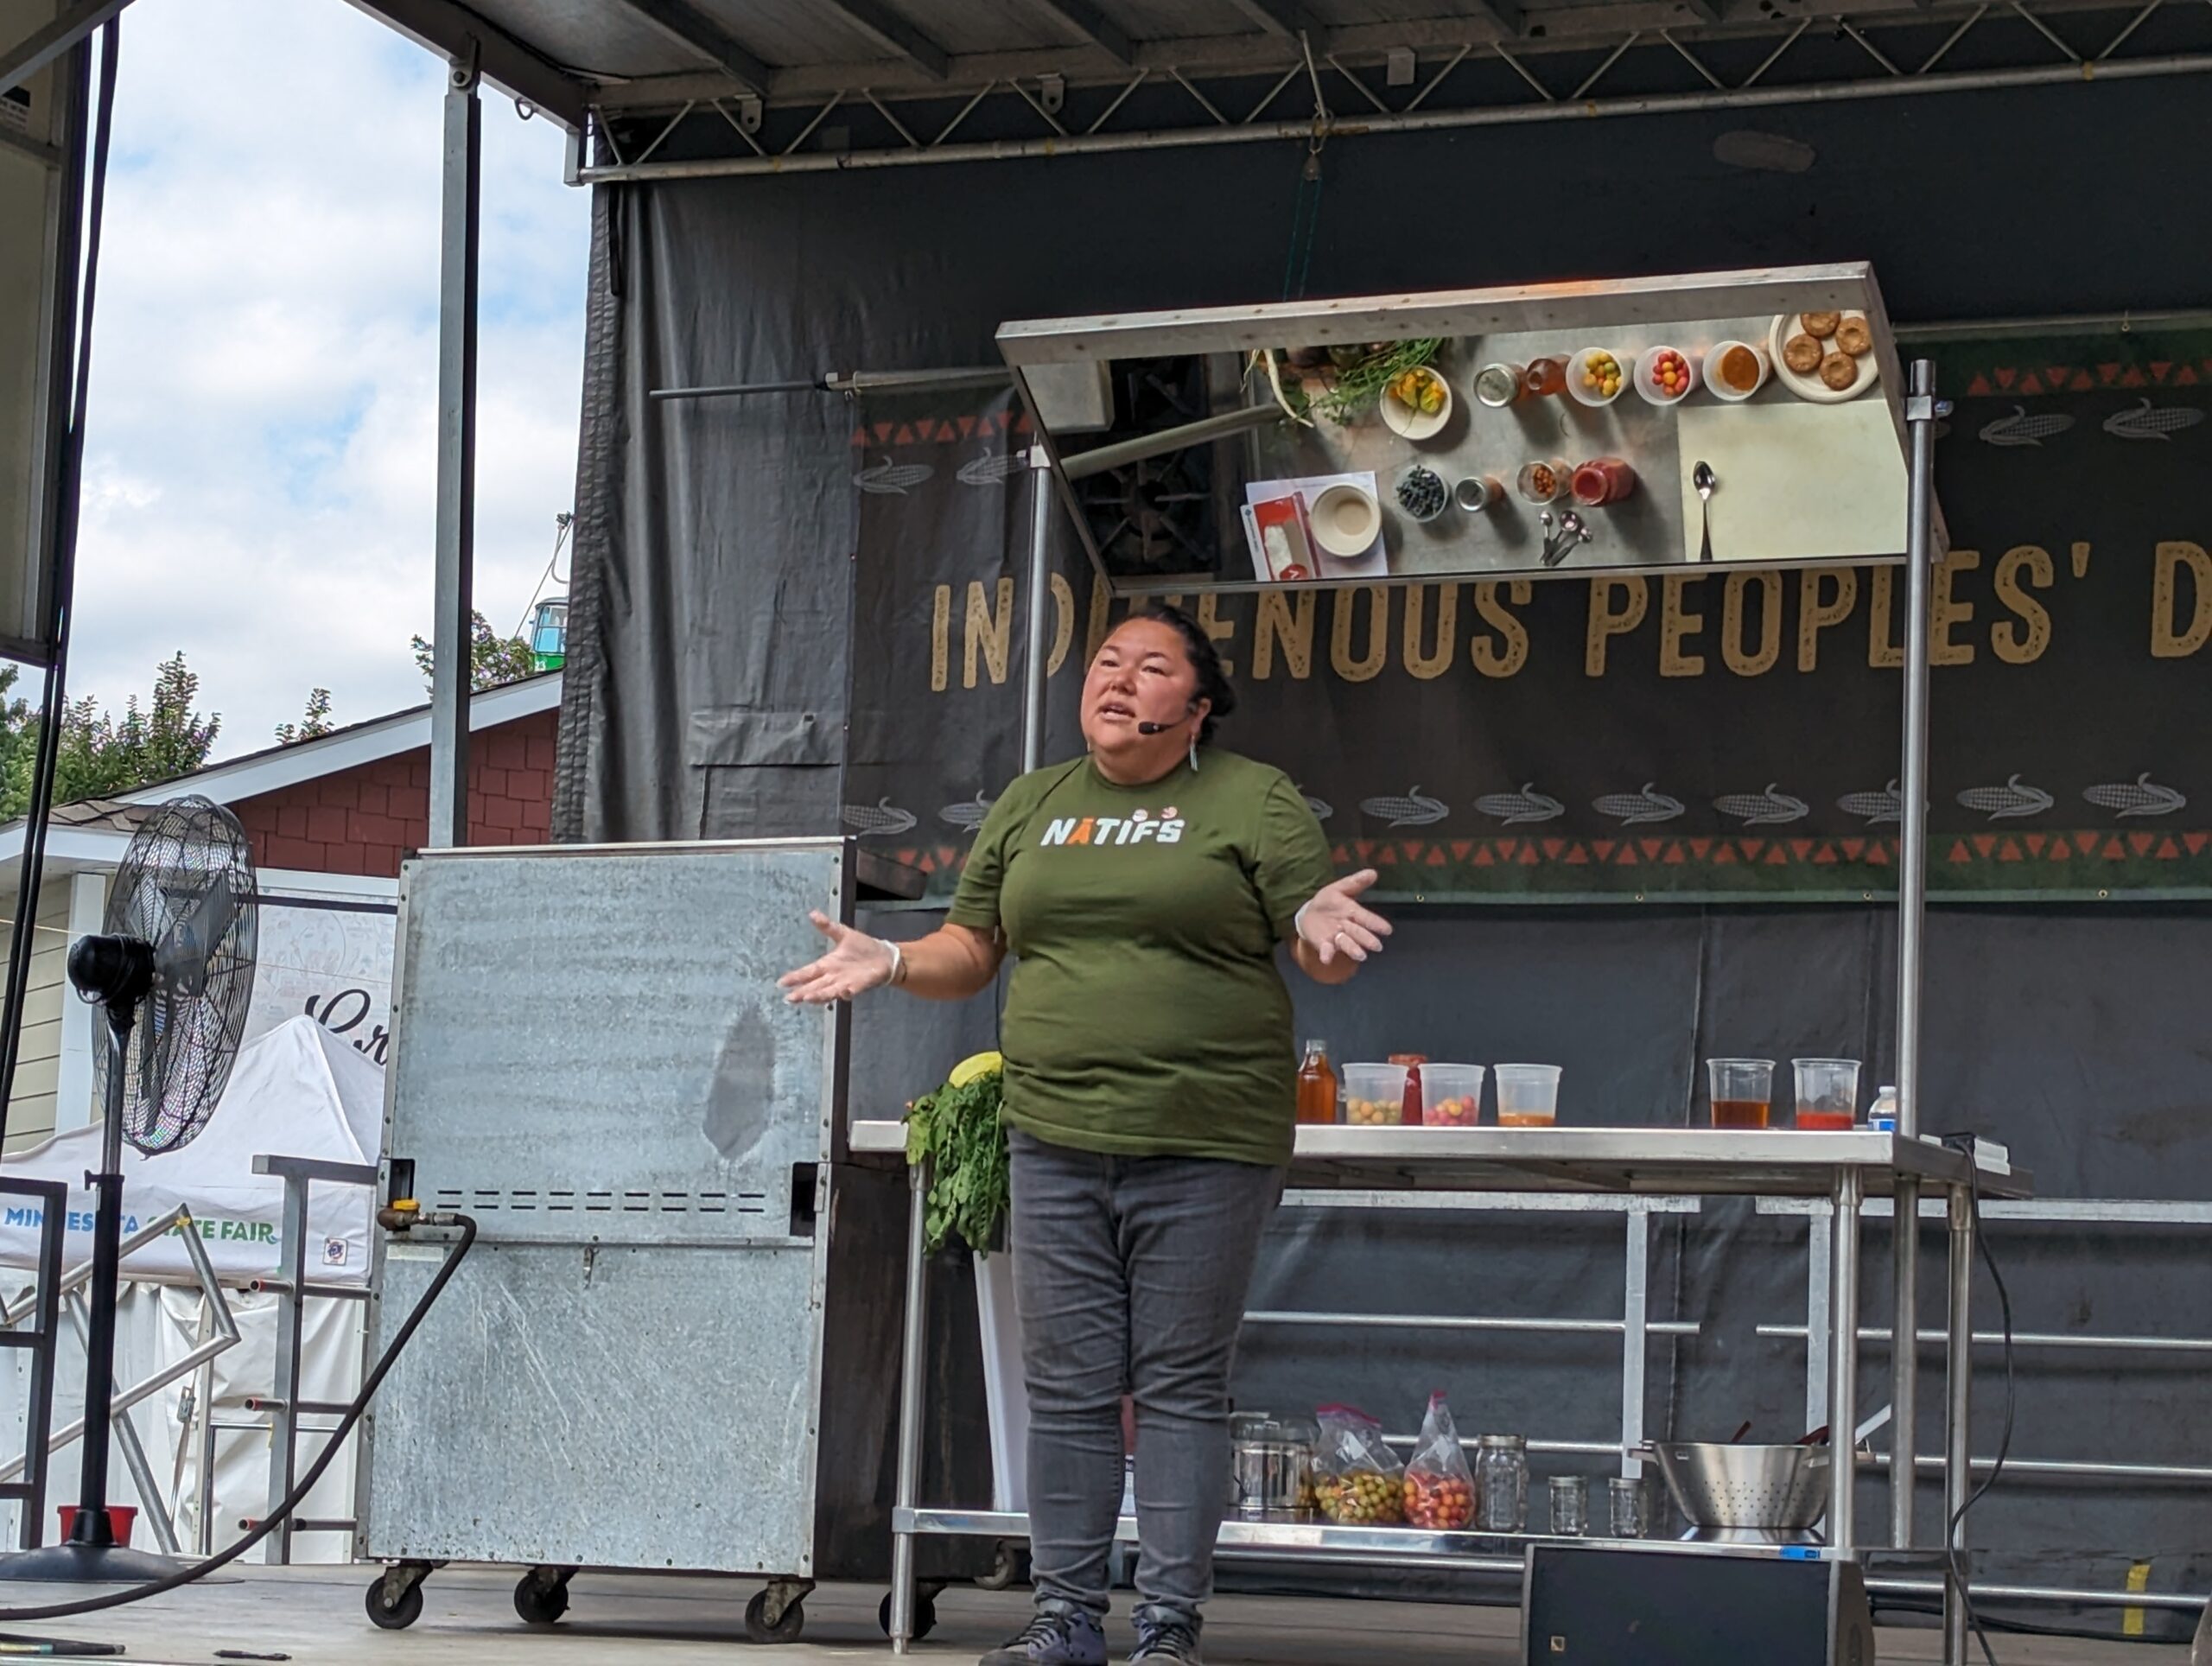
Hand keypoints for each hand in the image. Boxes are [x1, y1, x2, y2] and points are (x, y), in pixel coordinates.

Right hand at [778, 911, 896, 1003]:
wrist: (884, 956)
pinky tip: (842, 993)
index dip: (795, 977)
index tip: (781, 982)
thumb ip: (827, 926)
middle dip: (801, 992)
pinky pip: (850, 991)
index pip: (807, 972)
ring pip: (828, 991)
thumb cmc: (863, 947)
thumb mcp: (843, 933)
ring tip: (807, 997)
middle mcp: (833, 976)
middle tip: (789, 998)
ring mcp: (845, 983)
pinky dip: (845, 992)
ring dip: (818, 995)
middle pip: (814, 986)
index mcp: (827, 964)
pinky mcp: (858, 986)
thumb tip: (812, 913)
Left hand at [1298, 870, 1390, 965]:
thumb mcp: (1339, 888)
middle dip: (1367, 939)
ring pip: (1347, 943)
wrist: (1309, 913)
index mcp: (1353, 912)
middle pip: (1358, 933)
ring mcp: (1336, 937)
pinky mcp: (1324, 944)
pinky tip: (1327, 959)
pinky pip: (1327, 950)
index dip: (1376, 924)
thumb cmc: (1328, 901)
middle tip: (1377, 946)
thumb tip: (1373, 872)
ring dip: (1353, 949)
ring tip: (1361, 955)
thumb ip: (1355, 882)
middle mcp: (1347, 927)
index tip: (1387, 930)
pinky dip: (1327, 955)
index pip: (1366, 918)